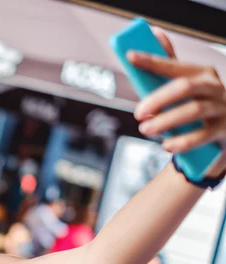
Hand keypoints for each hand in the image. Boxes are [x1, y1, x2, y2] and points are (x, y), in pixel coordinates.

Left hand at [128, 28, 225, 176]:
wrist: (223, 129)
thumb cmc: (196, 103)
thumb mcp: (183, 84)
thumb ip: (168, 65)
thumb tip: (155, 34)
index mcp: (201, 73)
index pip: (173, 65)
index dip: (152, 61)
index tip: (130, 57)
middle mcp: (213, 87)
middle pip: (185, 87)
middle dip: (158, 99)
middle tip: (137, 113)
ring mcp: (221, 107)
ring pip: (194, 110)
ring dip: (166, 121)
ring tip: (145, 129)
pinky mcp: (224, 129)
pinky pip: (203, 135)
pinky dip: (183, 141)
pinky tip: (167, 145)